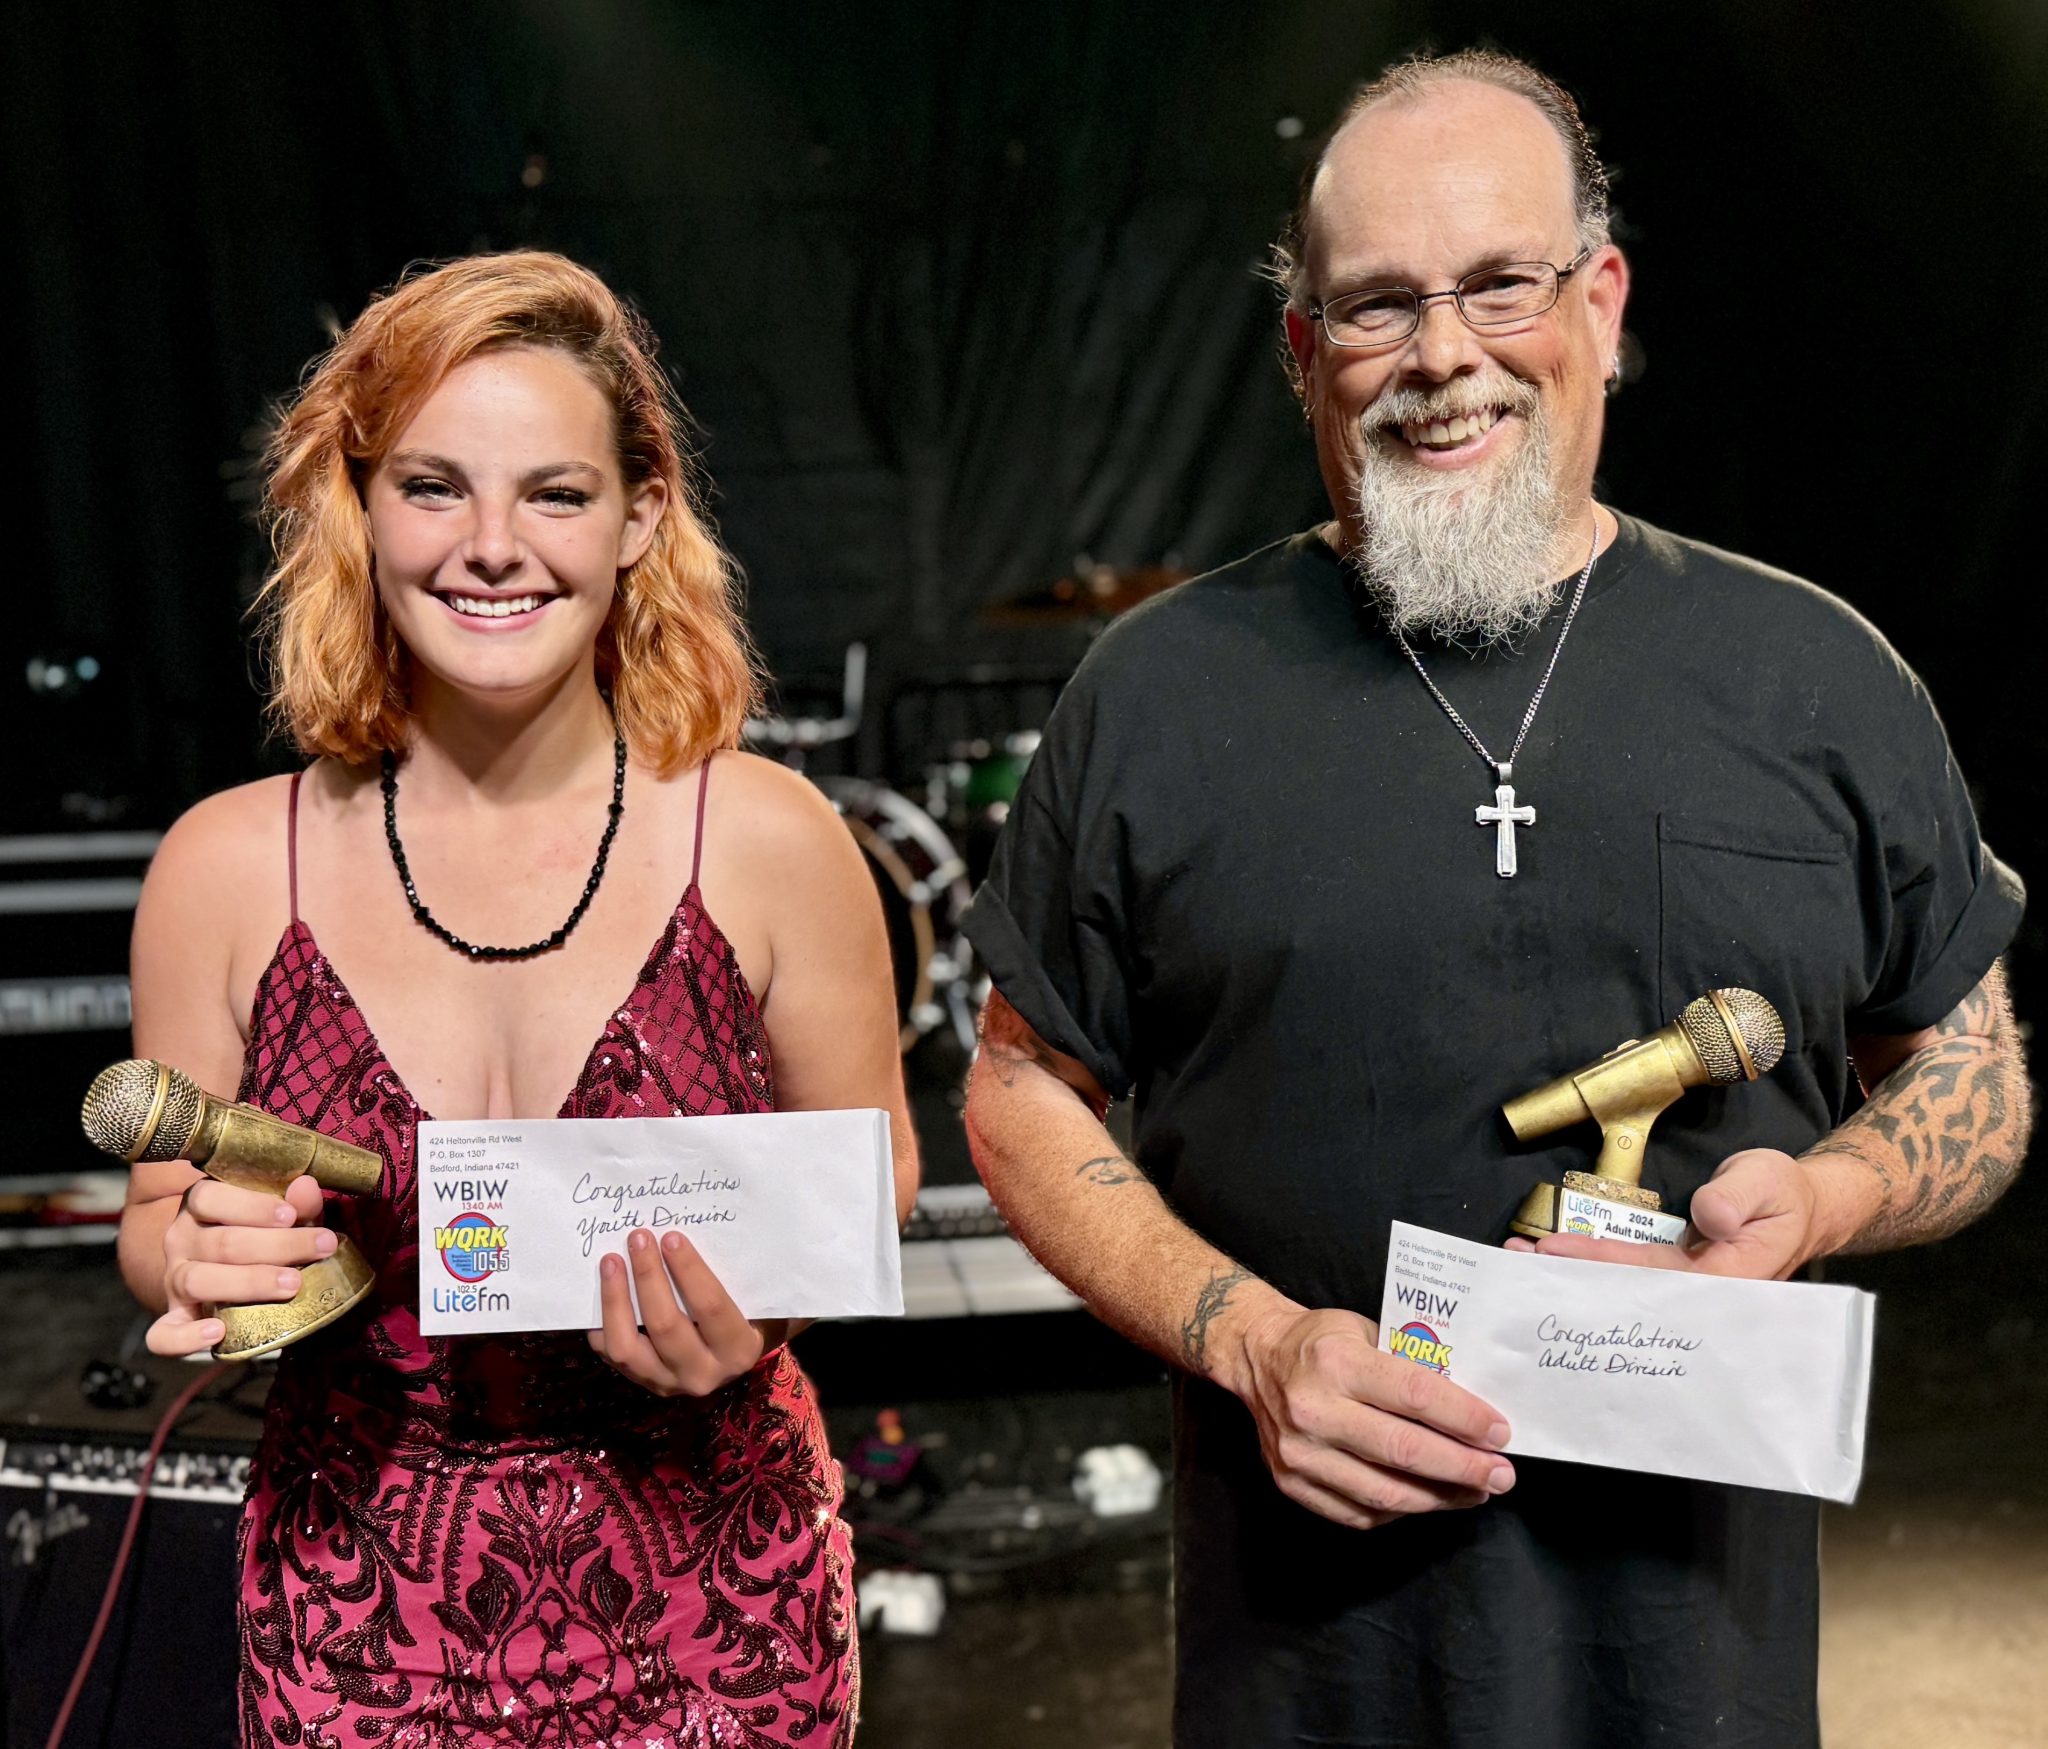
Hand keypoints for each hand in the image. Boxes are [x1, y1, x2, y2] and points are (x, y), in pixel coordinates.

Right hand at [148, 1173, 333, 1356]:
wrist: (223, 1266)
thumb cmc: (260, 1232)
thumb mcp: (279, 1213)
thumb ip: (295, 1203)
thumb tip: (307, 1187)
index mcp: (198, 1205)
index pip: (210, 1198)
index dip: (251, 1206)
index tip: (291, 1215)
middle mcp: (180, 1240)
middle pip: (220, 1242)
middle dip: (276, 1245)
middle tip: (320, 1247)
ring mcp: (174, 1280)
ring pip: (198, 1280)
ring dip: (248, 1283)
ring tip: (292, 1284)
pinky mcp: (175, 1318)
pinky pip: (164, 1335)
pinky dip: (185, 1338)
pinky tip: (216, 1332)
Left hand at [586, 1228, 786, 1396]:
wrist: (732, 1362)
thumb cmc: (748, 1317)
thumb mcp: (754, 1301)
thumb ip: (732, 1276)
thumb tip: (689, 1233)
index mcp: (738, 1350)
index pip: (710, 1307)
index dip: (688, 1270)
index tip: (671, 1237)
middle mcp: (702, 1374)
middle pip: (665, 1325)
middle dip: (648, 1276)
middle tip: (639, 1238)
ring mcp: (666, 1382)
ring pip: (627, 1346)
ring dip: (616, 1299)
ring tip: (611, 1261)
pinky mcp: (640, 1381)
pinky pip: (610, 1353)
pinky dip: (602, 1320)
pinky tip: (601, 1288)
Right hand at [1234, 1303, 1515, 1530]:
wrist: (1256, 1358)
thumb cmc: (1321, 1341)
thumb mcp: (1366, 1330)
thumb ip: (1412, 1366)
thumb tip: (1472, 1409)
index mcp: (1335, 1363)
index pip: (1415, 1396)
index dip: (1465, 1419)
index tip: (1501, 1434)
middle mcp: (1314, 1410)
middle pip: (1405, 1452)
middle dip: (1464, 1468)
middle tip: (1502, 1475)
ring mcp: (1300, 1454)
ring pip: (1386, 1493)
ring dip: (1440, 1497)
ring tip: (1474, 1492)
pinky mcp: (1292, 1484)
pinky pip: (1360, 1513)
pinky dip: (1401, 1510)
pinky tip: (1427, 1498)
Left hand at [1508, 1148, 1818, 1279]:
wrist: (1796, 1206)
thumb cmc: (1782, 1193)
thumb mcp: (1766, 1180)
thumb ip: (1737, 1196)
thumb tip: (1706, 1216)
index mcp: (1729, 1282)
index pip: (1657, 1277)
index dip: (1605, 1265)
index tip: (1558, 1250)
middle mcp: (1701, 1297)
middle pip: (1630, 1295)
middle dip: (1573, 1282)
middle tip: (1518, 1266)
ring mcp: (1684, 1290)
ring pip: (1622, 1288)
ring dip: (1572, 1275)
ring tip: (1520, 1260)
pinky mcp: (1671, 1277)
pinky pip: (1626, 1276)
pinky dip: (1589, 1267)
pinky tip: (1551, 1258)